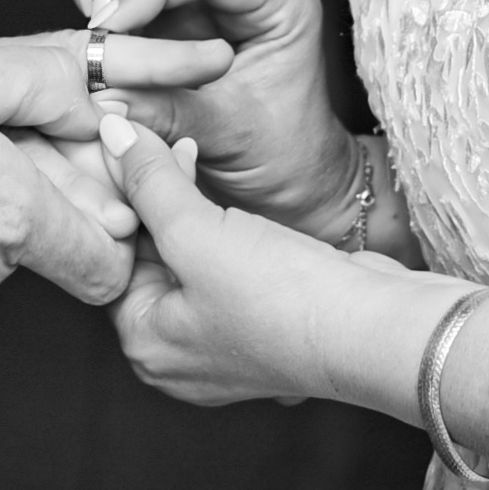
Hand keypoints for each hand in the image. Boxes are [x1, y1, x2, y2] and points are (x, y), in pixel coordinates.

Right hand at [67, 0, 356, 239]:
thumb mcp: (227, 139)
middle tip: (99, 17)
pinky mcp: (177, 7)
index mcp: (281, 1)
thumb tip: (100, 89)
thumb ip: (166, 109)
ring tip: (97, 28)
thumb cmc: (280, 162)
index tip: (106, 28)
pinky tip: (98, 32)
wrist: (289, 185)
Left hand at [97, 113, 397, 404]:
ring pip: (186, 258)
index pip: (110, 260)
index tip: (120, 151)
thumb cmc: (281, 298)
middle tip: (158, 145)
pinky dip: (219, 229)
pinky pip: (223, 266)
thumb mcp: (196, 232)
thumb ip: (149, 183)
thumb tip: (110, 137)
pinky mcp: (261, 322)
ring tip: (186, 153)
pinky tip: (224, 193)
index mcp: (145, 345)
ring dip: (185, 207)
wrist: (378, 328)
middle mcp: (177, 353)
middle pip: (147, 260)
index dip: (115, 200)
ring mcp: (222, 341)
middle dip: (151, 199)